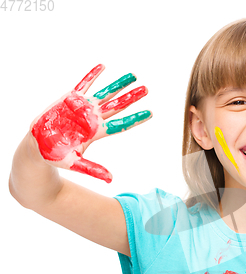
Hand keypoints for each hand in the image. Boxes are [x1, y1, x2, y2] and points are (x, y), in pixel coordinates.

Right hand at [30, 64, 150, 182]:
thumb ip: (93, 169)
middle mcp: (94, 118)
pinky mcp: (69, 99)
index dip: (135, 118)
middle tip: (146, 89)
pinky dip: (92, 76)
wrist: (37, 146)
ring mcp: (83, 108)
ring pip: (105, 93)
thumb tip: (111, 179)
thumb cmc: (56, 156)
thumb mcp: (75, 164)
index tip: (150, 113)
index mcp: (97, 132)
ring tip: (133, 75)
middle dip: (132, 97)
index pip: (121, 124)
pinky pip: (83, 84)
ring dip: (119, 84)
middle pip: (117, 106)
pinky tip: (102, 66)